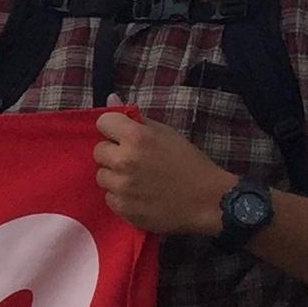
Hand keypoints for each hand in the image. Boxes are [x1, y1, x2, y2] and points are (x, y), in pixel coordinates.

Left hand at [93, 104, 232, 237]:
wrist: (208, 200)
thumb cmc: (190, 163)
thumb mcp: (167, 133)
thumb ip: (136, 118)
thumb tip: (110, 98)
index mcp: (136, 137)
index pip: (103, 122)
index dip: (114, 128)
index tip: (124, 136)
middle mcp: (124, 161)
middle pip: (99, 151)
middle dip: (114, 153)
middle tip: (134, 159)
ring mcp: (121, 187)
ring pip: (102, 176)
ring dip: (115, 176)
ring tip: (137, 179)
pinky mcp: (122, 208)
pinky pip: (109, 197)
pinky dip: (121, 196)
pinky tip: (140, 195)